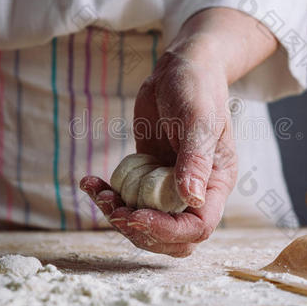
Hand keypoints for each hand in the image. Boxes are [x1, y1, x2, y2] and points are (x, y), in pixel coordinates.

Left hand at [81, 40, 237, 256]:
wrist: (180, 68)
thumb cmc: (197, 88)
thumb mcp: (198, 120)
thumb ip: (195, 160)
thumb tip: (192, 200)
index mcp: (215, 182)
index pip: (198, 227)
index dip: (167, 230)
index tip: (136, 215)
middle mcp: (194, 189)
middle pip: (172, 237)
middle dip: (141, 231)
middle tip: (114, 210)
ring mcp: (169, 184)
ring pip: (146, 221)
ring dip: (119, 215)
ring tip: (99, 191)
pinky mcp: (148, 175)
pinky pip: (128, 198)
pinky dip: (108, 195)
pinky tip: (91, 181)